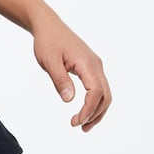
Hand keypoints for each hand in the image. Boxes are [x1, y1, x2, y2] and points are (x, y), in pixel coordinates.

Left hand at [32, 14, 111, 130]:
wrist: (48, 26)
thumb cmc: (47, 42)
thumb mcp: (49, 62)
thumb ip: (60, 80)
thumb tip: (69, 100)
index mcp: (87, 63)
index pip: (96, 92)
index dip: (88, 109)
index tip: (76, 122)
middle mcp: (96, 65)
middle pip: (105, 96)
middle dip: (95, 114)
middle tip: (79, 127)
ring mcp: (95, 66)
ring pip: (105, 93)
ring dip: (97, 111)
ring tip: (83, 125)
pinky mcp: (90, 68)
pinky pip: (98, 88)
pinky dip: (94, 102)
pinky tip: (84, 111)